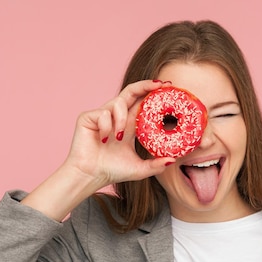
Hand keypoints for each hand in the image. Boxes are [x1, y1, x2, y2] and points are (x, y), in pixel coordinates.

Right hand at [21, 80, 174, 220]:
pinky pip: (103, 114)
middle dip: (145, 85)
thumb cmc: (112, 171)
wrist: (90, 176)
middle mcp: (116, 116)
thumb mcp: (139, 169)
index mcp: (128, 124)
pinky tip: (104, 140)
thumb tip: (173, 160)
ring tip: (119, 137)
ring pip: (118, 103)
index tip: (169, 88)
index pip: (142, 102)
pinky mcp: (88, 117)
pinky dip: (106, 127)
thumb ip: (156, 165)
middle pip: (131, 91)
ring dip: (122, 119)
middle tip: (159, 85)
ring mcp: (102, 115)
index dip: (154, 93)